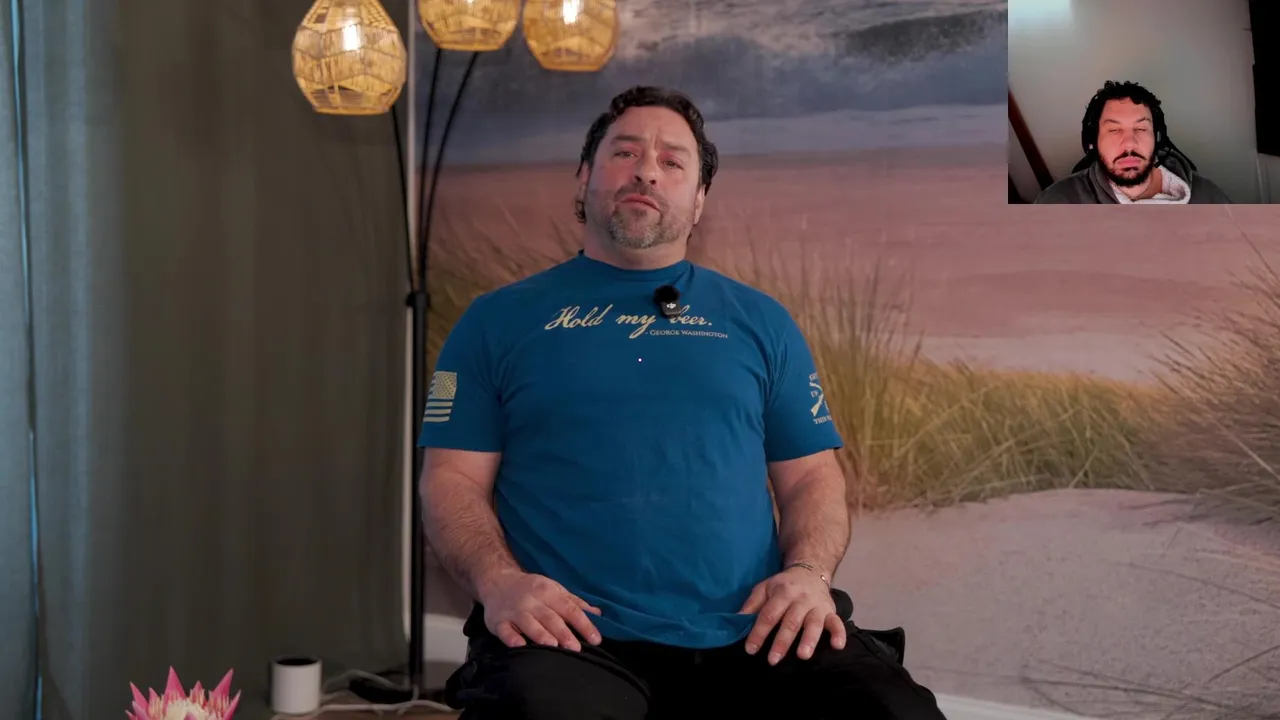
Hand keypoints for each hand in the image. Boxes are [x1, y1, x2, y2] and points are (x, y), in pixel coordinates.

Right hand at [478, 571, 602, 650]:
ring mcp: (514, 611)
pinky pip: (505, 631)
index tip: (596, 639)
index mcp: (549, 592)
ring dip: (540, 634)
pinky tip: (520, 645)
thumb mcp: (554, 589)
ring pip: (529, 623)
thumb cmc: (531, 589)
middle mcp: (532, 601)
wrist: (497, 581)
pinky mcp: (498, 621)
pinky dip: (511, 638)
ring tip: (552, 645)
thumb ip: (575, 603)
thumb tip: (599, 614)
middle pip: (550, 618)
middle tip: (576, 648)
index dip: (584, 624)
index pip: (570, 609)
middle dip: (564, 633)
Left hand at [739, 566, 845, 664]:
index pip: (769, 614)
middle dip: (782, 642)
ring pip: (814, 623)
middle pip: (791, 622)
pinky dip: (839, 634)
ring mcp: (817, 606)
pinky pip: (837, 622)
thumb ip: (751, 605)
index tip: (750, 649)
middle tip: (773, 660)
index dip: (759, 632)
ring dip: (809, 640)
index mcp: (782, 593)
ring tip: (803, 656)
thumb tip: (736, 621)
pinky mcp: (831, 611)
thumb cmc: (783, 585)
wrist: (810, 571)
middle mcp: (800, 600)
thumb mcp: (764, 588)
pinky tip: (837, 646)